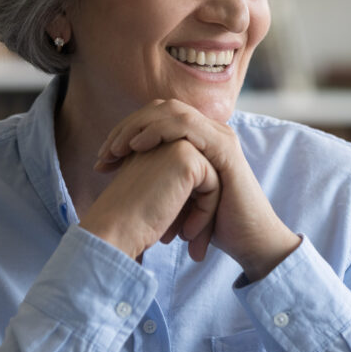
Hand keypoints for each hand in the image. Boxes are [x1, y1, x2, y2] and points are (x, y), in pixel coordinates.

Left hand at [96, 100, 300, 279]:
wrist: (248, 243)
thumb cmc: (210, 225)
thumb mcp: (176, 195)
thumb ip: (157, 175)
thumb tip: (120, 169)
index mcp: (199, 138)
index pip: (156, 117)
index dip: (126, 131)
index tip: (102, 159)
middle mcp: (210, 131)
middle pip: (161, 108)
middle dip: (128, 127)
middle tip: (104, 153)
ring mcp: (220, 136)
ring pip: (173, 111)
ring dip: (139, 127)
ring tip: (117, 150)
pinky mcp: (224, 149)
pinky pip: (187, 126)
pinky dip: (158, 131)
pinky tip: (138, 146)